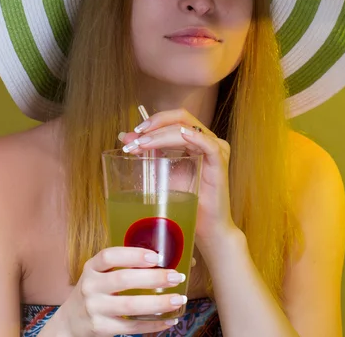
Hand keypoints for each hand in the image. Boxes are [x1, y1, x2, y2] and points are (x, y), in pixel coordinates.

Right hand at [57, 246, 186, 336]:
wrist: (69, 322)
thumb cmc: (93, 291)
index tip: (155, 256)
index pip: (109, 256)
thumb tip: (159, 259)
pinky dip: (153, 323)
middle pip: (123, 280)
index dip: (133, 254)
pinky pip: (132, 327)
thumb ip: (119, 266)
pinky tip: (169, 320)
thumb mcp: (97, 274)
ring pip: (130, 306)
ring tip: (178, 299)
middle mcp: (90, 286)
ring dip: (158, 303)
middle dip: (154, 278)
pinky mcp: (101, 328)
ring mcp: (95, 309)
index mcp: (91, 268)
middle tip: (176, 276)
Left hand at [120, 108, 236, 245]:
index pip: (172, 120)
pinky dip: (193, 137)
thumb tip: (124, 137)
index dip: (151, 123)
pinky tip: (180, 136)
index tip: (130, 136)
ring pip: (186, 129)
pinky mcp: (219, 161)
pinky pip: (207, 143)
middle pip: (180, 117)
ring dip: (161, 134)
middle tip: (135, 138)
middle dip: (154, 125)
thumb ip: (147, 153)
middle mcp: (207, 139)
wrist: (206, 227)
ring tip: (143, 144)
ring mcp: (216, 148)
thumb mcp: (162, 173)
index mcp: (195, 139)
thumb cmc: (188, 202)